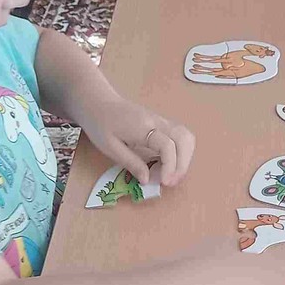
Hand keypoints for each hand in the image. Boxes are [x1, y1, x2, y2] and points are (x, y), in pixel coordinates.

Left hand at [81, 91, 195, 187]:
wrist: (98, 102)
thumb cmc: (100, 124)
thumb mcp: (110, 147)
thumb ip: (131, 163)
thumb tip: (148, 180)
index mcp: (142, 127)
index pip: (167, 146)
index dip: (170, 167)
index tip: (163, 183)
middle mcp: (157, 122)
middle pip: (184, 139)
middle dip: (183, 164)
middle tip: (170, 182)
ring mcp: (161, 121)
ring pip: (186, 136)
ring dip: (185, 158)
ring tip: (172, 175)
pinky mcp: (161, 124)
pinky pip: (180, 136)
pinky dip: (181, 152)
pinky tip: (169, 165)